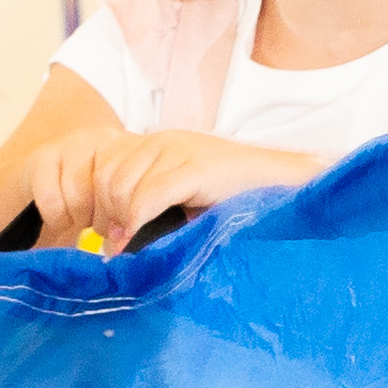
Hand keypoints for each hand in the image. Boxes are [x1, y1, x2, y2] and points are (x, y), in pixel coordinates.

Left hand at [26, 128, 304, 247]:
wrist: (292, 187)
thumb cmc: (239, 204)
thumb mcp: (184, 202)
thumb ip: (148, 209)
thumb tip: (109, 243)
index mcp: (156, 146)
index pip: (101, 167)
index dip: (95, 204)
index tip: (104, 236)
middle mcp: (163, 142)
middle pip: (105, 176)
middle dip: (105, 214)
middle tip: (115, 245)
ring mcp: (180, 150)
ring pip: (122, 186)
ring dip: (121, 220)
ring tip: (131, 244)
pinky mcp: (197, 166)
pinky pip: (147, 194)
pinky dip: (135, 221)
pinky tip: (135, 240)